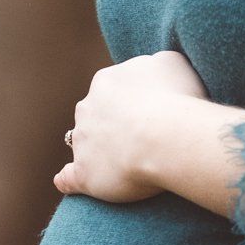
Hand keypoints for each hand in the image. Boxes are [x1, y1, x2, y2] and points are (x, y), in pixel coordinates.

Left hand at [53, 49, 209, 202]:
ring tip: (122, 163)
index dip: (131, 102)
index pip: (112, 89)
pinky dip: (68, 179)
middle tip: (141, 138)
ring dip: (96, 149)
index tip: (150, 113)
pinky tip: (68, 181)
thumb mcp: (173, 63)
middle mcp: (87, 108)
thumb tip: (153, 67)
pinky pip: (69, 177)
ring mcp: (82, 141)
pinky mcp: (84, 173)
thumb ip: (157, 63)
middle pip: (94, 114)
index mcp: (106, 81)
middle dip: (111, 124)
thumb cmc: (176, 99)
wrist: (165, 137)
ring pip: (83, 143)